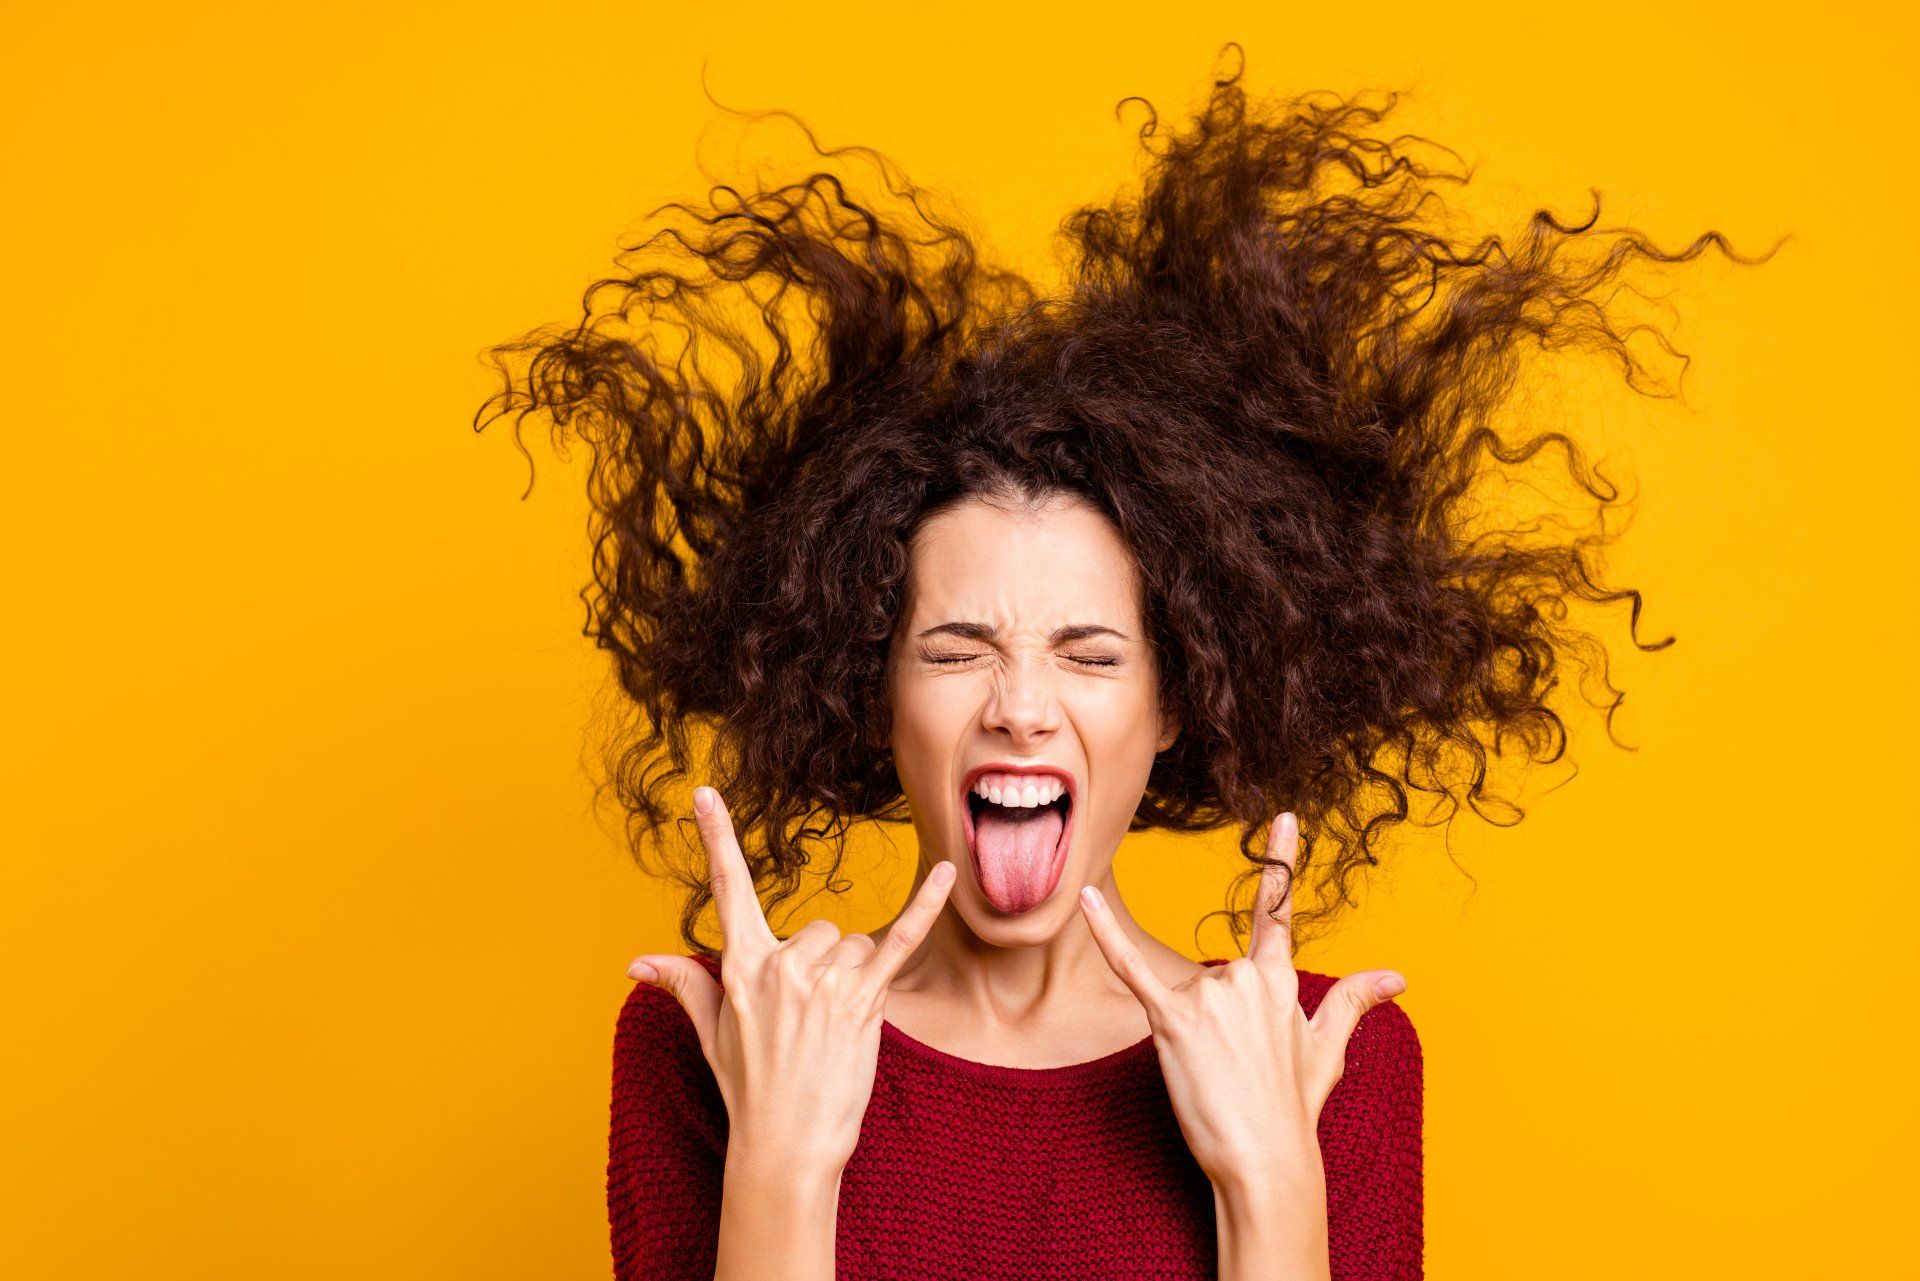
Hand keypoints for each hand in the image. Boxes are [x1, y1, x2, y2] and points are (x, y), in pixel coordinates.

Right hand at [626, 785, 958, 1172]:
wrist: (786, 1144)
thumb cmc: (749, 1088)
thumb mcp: (711, 1033)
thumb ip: (683, 983)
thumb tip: (634, 963)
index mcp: (741, 966)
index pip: (727, 890)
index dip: (716, 840)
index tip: (706, 794)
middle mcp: (782, 965)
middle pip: (816, 928)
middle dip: (819, 964)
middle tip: (808, 1021)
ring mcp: (824, 981)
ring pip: (851, 945)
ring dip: (851, 978)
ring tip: (833, 1029)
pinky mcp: (865, 998)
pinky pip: (901, 940)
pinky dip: (926, 906)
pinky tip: (947, 875)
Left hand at [1077, 811, 1406, 1186]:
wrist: (1267, 1160)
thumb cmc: (1293, 1108)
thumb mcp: (1327, 1049)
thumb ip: (1353, 1001)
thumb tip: (1398, 977)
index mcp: (1281, 980)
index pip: (1277, 912)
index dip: (1280, 861)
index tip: (1282, 818)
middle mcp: (1246, 978)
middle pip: (1217, 974)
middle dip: (1219, 1019)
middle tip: (1234, 1069)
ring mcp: (1210, 998)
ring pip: (1187, 992)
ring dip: (1194, 1030)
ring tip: (1215, 1074)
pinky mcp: (1172, 1021)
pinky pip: (1132, 969)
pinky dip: (1106, 933)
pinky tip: (1085, 899)